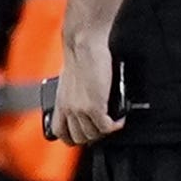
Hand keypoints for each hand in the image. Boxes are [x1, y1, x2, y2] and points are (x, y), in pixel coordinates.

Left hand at [54, 31, 124, 145]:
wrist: (84, 42)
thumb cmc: (80, 55)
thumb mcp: (70, 81)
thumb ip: (74, 95)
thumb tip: (86, 102)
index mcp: (60, 103)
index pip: (61, 133)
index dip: (74, 137)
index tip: (86, 133)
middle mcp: (68, 109)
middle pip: (78, 138)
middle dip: (93, 136)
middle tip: (105, 126)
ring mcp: (80, 110)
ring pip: (93, 135)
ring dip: (105, 131)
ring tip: (113, 121)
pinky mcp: (94, 107)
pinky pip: (107, 127)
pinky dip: (116, 125)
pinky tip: (120, 119)